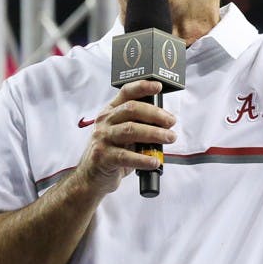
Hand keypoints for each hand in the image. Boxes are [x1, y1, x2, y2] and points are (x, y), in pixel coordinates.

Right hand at [73, 80, 175, 195]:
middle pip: (131, 109)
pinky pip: (126, 156)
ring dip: (154, 133)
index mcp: (110, 111)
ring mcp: (102, 138)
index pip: (126, 92)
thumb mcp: (122, 133)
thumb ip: (138, 124)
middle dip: (155, 114)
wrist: (91, 176)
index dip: (142, 87)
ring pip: (130, 130)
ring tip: (170, 138)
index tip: (158, 87)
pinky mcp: (103, 157)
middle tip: (171, 121)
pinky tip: (155, 162)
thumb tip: (166, 121)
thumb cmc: (112, 152)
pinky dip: (143, 159)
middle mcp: (105, 121)